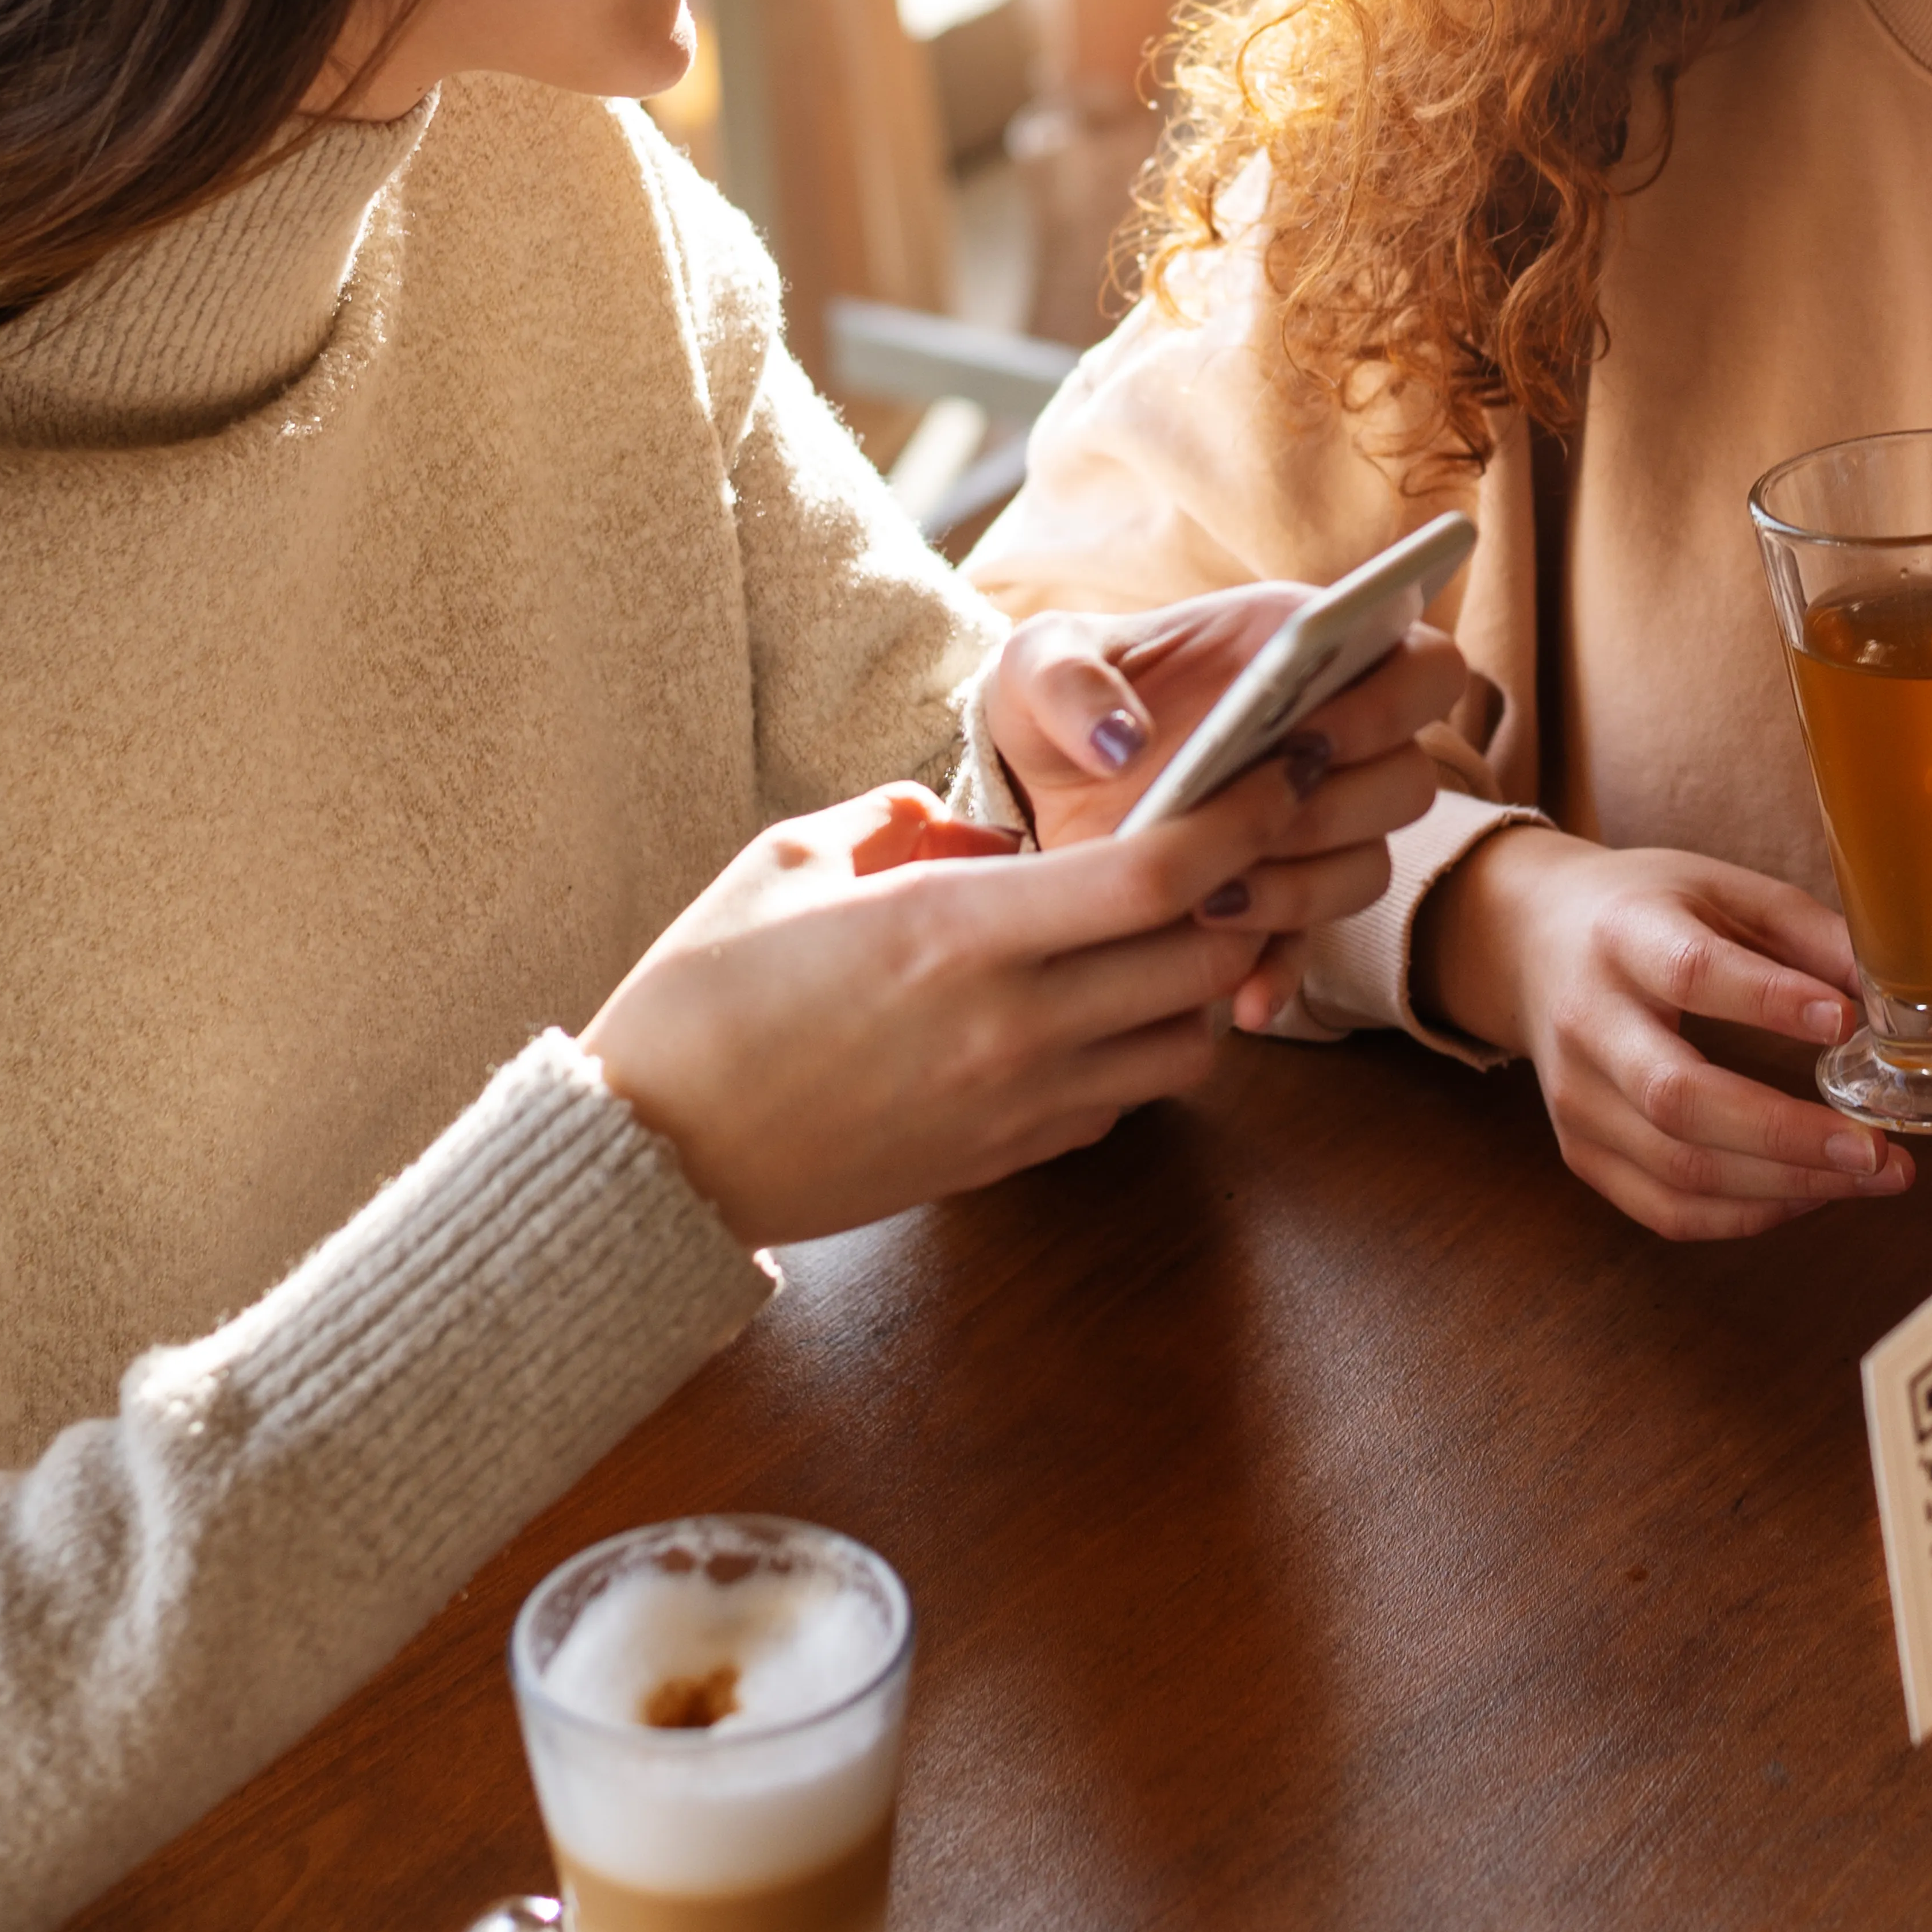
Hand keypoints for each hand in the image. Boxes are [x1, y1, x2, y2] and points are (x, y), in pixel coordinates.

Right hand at [583, 748, 1369, 1245]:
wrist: (654, 1159)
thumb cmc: (703, 997)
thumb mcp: (787, 863)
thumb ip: (900, 824)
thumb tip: (980, 831)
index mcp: (958, 929)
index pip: (1158, 873)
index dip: (1243, 817)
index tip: (1277, 772)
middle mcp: (1010, 1022)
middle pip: (1203, 957)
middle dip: (1246, 894)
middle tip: (1246, 843)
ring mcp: (1015, 1102)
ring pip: (1186, 1043)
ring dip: (1201, 984)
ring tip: (1168, 934)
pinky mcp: (1003, 1159)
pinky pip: (1121, 1100)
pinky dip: (1137, 1050)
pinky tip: (1094, 1011)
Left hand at [987, 588, 1463, 1025]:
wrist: (1030, 784)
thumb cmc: (1055, 699)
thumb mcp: (1037, 665)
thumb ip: (1069, 680)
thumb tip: (1122, 744)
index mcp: (1304, 655)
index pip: (1423, 667)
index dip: (1395, 700)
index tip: (1314, 730)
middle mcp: (1331, 743)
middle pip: (1409, 782)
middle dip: (1339, 808)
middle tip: (1256, 822)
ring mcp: (1310, 829)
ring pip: (1368, 868)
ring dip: (1303, 890)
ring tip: (1211, 903)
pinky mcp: (1274, 903)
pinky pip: (1308, 948)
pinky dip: (1279, 975)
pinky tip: (1240, 1001)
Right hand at [1417, 824, 1911, 1241]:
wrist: (1527, 943)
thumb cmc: (1646, 910)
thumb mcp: (1719, 887)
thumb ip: (1805, 932)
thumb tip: (1891, 992)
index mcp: (1623, 936)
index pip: (1692, 973)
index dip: (1769, 1001)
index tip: (1846, 1023)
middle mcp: (1586, 1021)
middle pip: (1678, 1096)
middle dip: (1787, 1134)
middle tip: (1879, 1150)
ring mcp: (1575, 1098)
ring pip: (1678, 1169)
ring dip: (1785, 1185)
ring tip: (1872, 1176)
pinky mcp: (1580, 1152)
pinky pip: (1665, 1210)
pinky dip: (1746, 1215)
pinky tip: (1811, 1192)